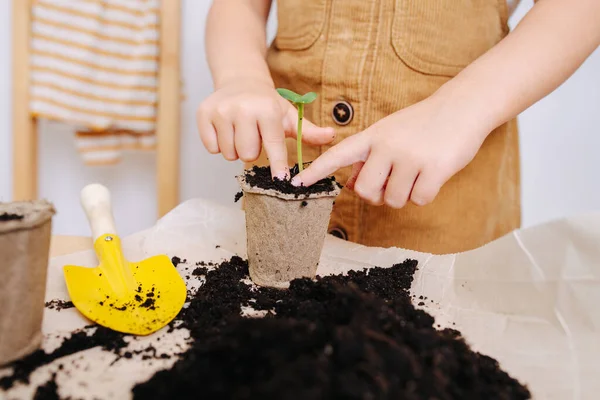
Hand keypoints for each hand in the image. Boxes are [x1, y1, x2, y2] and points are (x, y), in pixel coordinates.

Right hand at [196, 79, 335, 178]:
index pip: (273, 145)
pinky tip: (226, 129)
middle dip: (253, 152)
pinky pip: (212, 147)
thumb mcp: (288, 115)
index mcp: (267, 109)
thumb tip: (332, 136)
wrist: (240, 80)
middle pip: (248, 155)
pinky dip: (219, 144)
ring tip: (241, 132)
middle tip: (254, 136)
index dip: (278, 165)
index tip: (281, 180)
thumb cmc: (267, 104)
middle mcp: (242, 108)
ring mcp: (221, 111)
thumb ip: (308, 131)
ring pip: (229, 154)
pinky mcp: (203, 114)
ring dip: (236, 149)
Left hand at [291, 94, 488, 206]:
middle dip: (378, 195)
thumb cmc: (423, 124)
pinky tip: (432, 176)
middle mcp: (386, 145)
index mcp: (373, 136)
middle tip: (393, 182)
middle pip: (366, 191)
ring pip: (393, 200)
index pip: (338, 154)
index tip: (296, 183)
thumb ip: (369, 157)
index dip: (316, 171)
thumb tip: (352, 185)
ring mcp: (409, 157)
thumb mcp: (390, 133)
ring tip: (416, 173)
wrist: (463, 107)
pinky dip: (425, 195)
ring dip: (404, 196)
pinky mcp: (433, 169)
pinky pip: (419, 200)